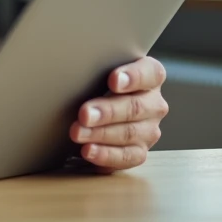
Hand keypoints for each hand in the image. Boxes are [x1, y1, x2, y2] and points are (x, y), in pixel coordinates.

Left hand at [69, 56, 167, 170]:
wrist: (97, 109)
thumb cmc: (97, 82)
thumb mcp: (98, 70)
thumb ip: (95, 68)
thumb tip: (67, 65)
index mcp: (150, 76)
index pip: (150, 73)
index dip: (133, 76)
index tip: (113, 80)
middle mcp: (153, 103)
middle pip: (136, 107)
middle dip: (108, 111)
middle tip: (84, 114)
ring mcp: (149, 129)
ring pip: (129, 133)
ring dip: (101, 134)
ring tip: (77, 133)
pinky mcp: (139, 151)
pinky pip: (126, 156)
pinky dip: (105, 154)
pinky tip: (88, 150)